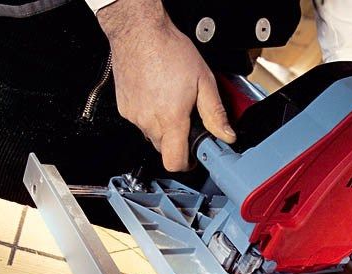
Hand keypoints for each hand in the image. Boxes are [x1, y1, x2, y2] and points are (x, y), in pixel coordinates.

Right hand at [97, 0, 235, 170]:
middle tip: (188, 122)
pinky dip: (151, 117)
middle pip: (165, 151)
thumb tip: (226, 135)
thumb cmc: (168, 50)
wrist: (138, 31)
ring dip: (165, 129)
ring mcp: (135, 116)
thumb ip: (215, 113)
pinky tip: (158, 98)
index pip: (175, 162)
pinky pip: (141, 124)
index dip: (187, 164)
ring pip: (153, 137)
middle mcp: (149, 121)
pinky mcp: (125, 110)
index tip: (195, 157)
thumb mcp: (204, 81)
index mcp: (171, 118)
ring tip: (172, 104)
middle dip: (179, 143)